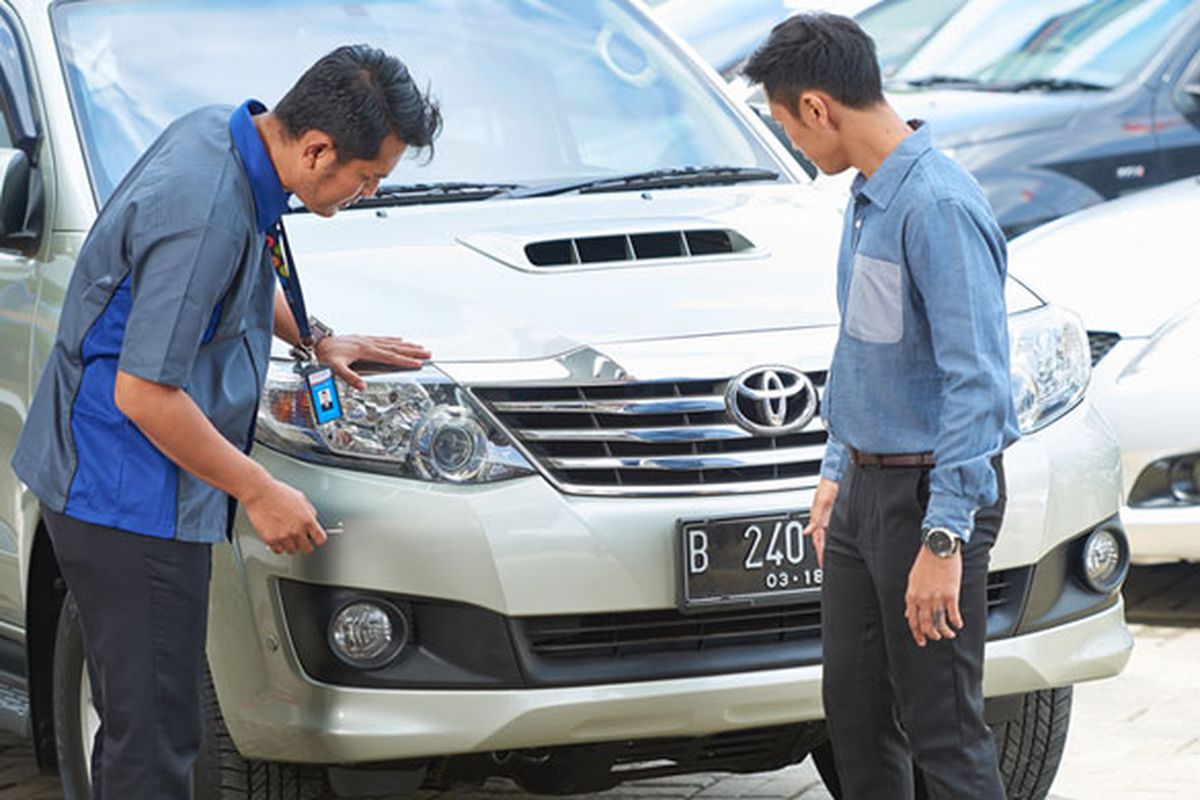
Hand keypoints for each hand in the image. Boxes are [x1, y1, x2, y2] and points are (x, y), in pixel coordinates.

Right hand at [242, 478, 327, 555]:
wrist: (260, 494)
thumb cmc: (279, 493)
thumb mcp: (301, 499)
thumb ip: (309, 512)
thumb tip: (313, 520)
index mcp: (307, 520)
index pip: (320, 539)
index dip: (317, 539)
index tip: (314, 539)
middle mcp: (297, 530)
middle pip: (307, 549)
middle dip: (305, 544)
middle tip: (301, 540)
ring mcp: (284, 536)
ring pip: (292, 551)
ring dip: (291, 545)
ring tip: (287, 537)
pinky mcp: (271, 540)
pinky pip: (278, 551)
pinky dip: (278, 547)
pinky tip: (278, 539)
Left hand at [315, 334, 431, 389]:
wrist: (317, 341)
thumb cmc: (326, 355)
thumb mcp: (334, 368)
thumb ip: (348, 377)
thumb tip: (361, 386)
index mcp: (365, 350)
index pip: (390, 357)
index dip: (405, 360)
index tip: (418, 363)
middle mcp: (368, 343)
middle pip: (395, 347)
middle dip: (412, 351)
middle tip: (428, 353)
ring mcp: (367, 340)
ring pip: (392, 342)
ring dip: (407, 345)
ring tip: (420, 347)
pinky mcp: (364, 339)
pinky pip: (384, 339)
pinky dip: (394, 340)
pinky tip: (400, 340)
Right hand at [803, 478, 837, 567]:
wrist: (837, 474)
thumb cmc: (829, 485)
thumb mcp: (822, 502)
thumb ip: (816, 518)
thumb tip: (807, 531)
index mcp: (818, 518)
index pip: (818, 540)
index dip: (821, 553)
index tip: (822, 564)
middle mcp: (823, 518)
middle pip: (821, 540)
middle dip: (822, 552)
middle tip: (824, 563)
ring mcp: (828, 516)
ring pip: (826, 535)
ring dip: (826, 545)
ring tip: (828, 555)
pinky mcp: (834, 512)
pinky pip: (831, 528)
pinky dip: (831, 536)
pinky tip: (835, 539)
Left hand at [905, 545, 963, 646]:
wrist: (938, 548)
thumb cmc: (926, 562)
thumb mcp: (913, 581)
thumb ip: (912, 599)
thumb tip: (909, 613)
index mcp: (912, 596)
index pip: (912, 621)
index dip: (917, 633)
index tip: (921, 640)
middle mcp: (923, 599)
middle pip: (926, 625)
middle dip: (931, 635)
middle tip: (936, 638)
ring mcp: (936, 598)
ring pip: (940, 623)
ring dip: (945, 632)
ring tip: (949, 634)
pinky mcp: (950, 595)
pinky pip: (953, 615)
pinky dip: (956, 622)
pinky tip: (958, 624)